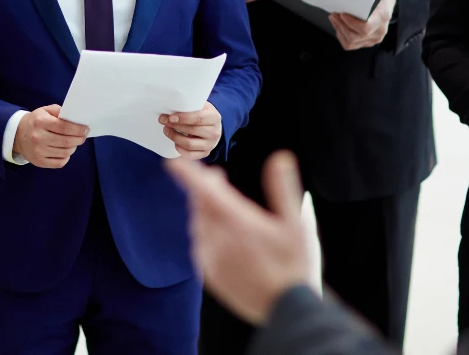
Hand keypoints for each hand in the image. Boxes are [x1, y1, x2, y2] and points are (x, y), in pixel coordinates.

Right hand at [14, 105, 89, 168]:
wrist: (17, 135)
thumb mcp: (45, 110)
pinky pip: (59, 163)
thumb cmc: (35, 121)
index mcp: (41, 122)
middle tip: (83, 137)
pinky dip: (66, 157)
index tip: (86, 129)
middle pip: (66, 141)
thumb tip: (75, 119)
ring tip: (73, 143)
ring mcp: (38, 152)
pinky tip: (65, 151)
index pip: (64, 127)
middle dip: (79, 139)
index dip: (78, 129)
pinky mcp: (39, 162)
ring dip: (73, 147)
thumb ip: (59, 111)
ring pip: (65, 152)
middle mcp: (38, 138)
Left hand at [160, 103, 221, 159]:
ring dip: (175, 137)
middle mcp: (214, 132)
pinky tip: (174, 142)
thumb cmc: (203, 114)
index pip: (198, 118)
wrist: (213, 127)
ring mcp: (210, 144)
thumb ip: (190, 105)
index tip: (170, 117)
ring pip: (189, 144)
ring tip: (166, 130)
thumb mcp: (201, 105)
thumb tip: (171, 106)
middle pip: (192, 131)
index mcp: (214, 117)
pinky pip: (190, 154)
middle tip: (163, 121)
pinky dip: (180, 149)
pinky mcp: (205, 153)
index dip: (183, 118)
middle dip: (175, 126)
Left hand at [168, 151, 312, 325]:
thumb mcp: (295, 224)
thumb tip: (279, 159)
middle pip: (200, 205)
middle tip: (217, 178)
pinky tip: (222, 236)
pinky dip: (206, 234)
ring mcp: (213, 259)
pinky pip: (200, 247)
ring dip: (205, 210)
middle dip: (205, 187)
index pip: (205, 191)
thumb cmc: (293, 266)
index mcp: (238, 222)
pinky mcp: (212, 275)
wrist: (287, 310)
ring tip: (223, 207)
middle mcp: (220, 240)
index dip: (188, 175)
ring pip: (199, 225)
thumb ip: (283, 188)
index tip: (174, 163)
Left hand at [327, 0, 396, 50]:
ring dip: (339, 31)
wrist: (388, 0)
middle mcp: (379, 31)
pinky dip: (342, 36)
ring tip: (334, 19)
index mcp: (382, 16)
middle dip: (340, 25)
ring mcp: (374, 38)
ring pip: (351, 42)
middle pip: (355, 37)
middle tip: (334, 14)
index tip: (342, 14)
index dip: (350, 23)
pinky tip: (339, 27)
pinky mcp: (368, 42)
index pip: (365, 28)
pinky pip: (351, 44)